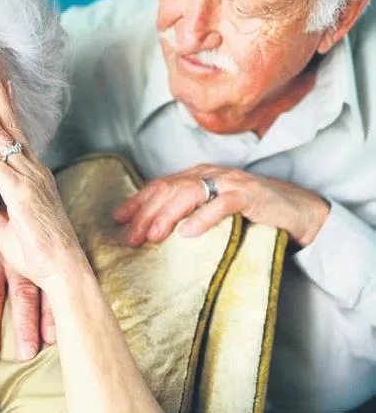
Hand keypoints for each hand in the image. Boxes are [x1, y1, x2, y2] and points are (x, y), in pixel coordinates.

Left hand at [0, 61, 88, 292]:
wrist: (63, 270)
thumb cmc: (41, 254)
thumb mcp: (8, 232)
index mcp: (34, 177)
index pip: (18, 137)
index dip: (6, 111)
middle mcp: (34, 172)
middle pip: (11, 127)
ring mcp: (29, 180)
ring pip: (2, 137)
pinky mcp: (20, 194)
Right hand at [0, 222, 55, 359]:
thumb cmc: (15, 220)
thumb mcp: (27, 240)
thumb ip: (40, 266)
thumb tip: (70, 293)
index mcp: (32, 256)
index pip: (44, 288)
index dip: (50, 313)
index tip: (54, 339)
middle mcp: (14, 257)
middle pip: (22, 294)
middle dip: (25, 325)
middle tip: (26, 354)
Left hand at [113, 164, 329, 246]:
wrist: (294, 209)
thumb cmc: (248, 212)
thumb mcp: (210, 209)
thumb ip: (185, 212)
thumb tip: (151, 230)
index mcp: (196, 176)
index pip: (159, 185)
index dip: (137, 201)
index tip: (117, 219)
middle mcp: (209, 174)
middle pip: (169, 189)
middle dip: (146, 213)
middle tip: (131, 238)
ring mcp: (229, 182)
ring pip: (190, 193)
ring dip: (168, 215)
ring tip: (154, 236)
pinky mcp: (249, 195)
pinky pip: (222, 204)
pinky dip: (204, 218)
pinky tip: (188, 233)